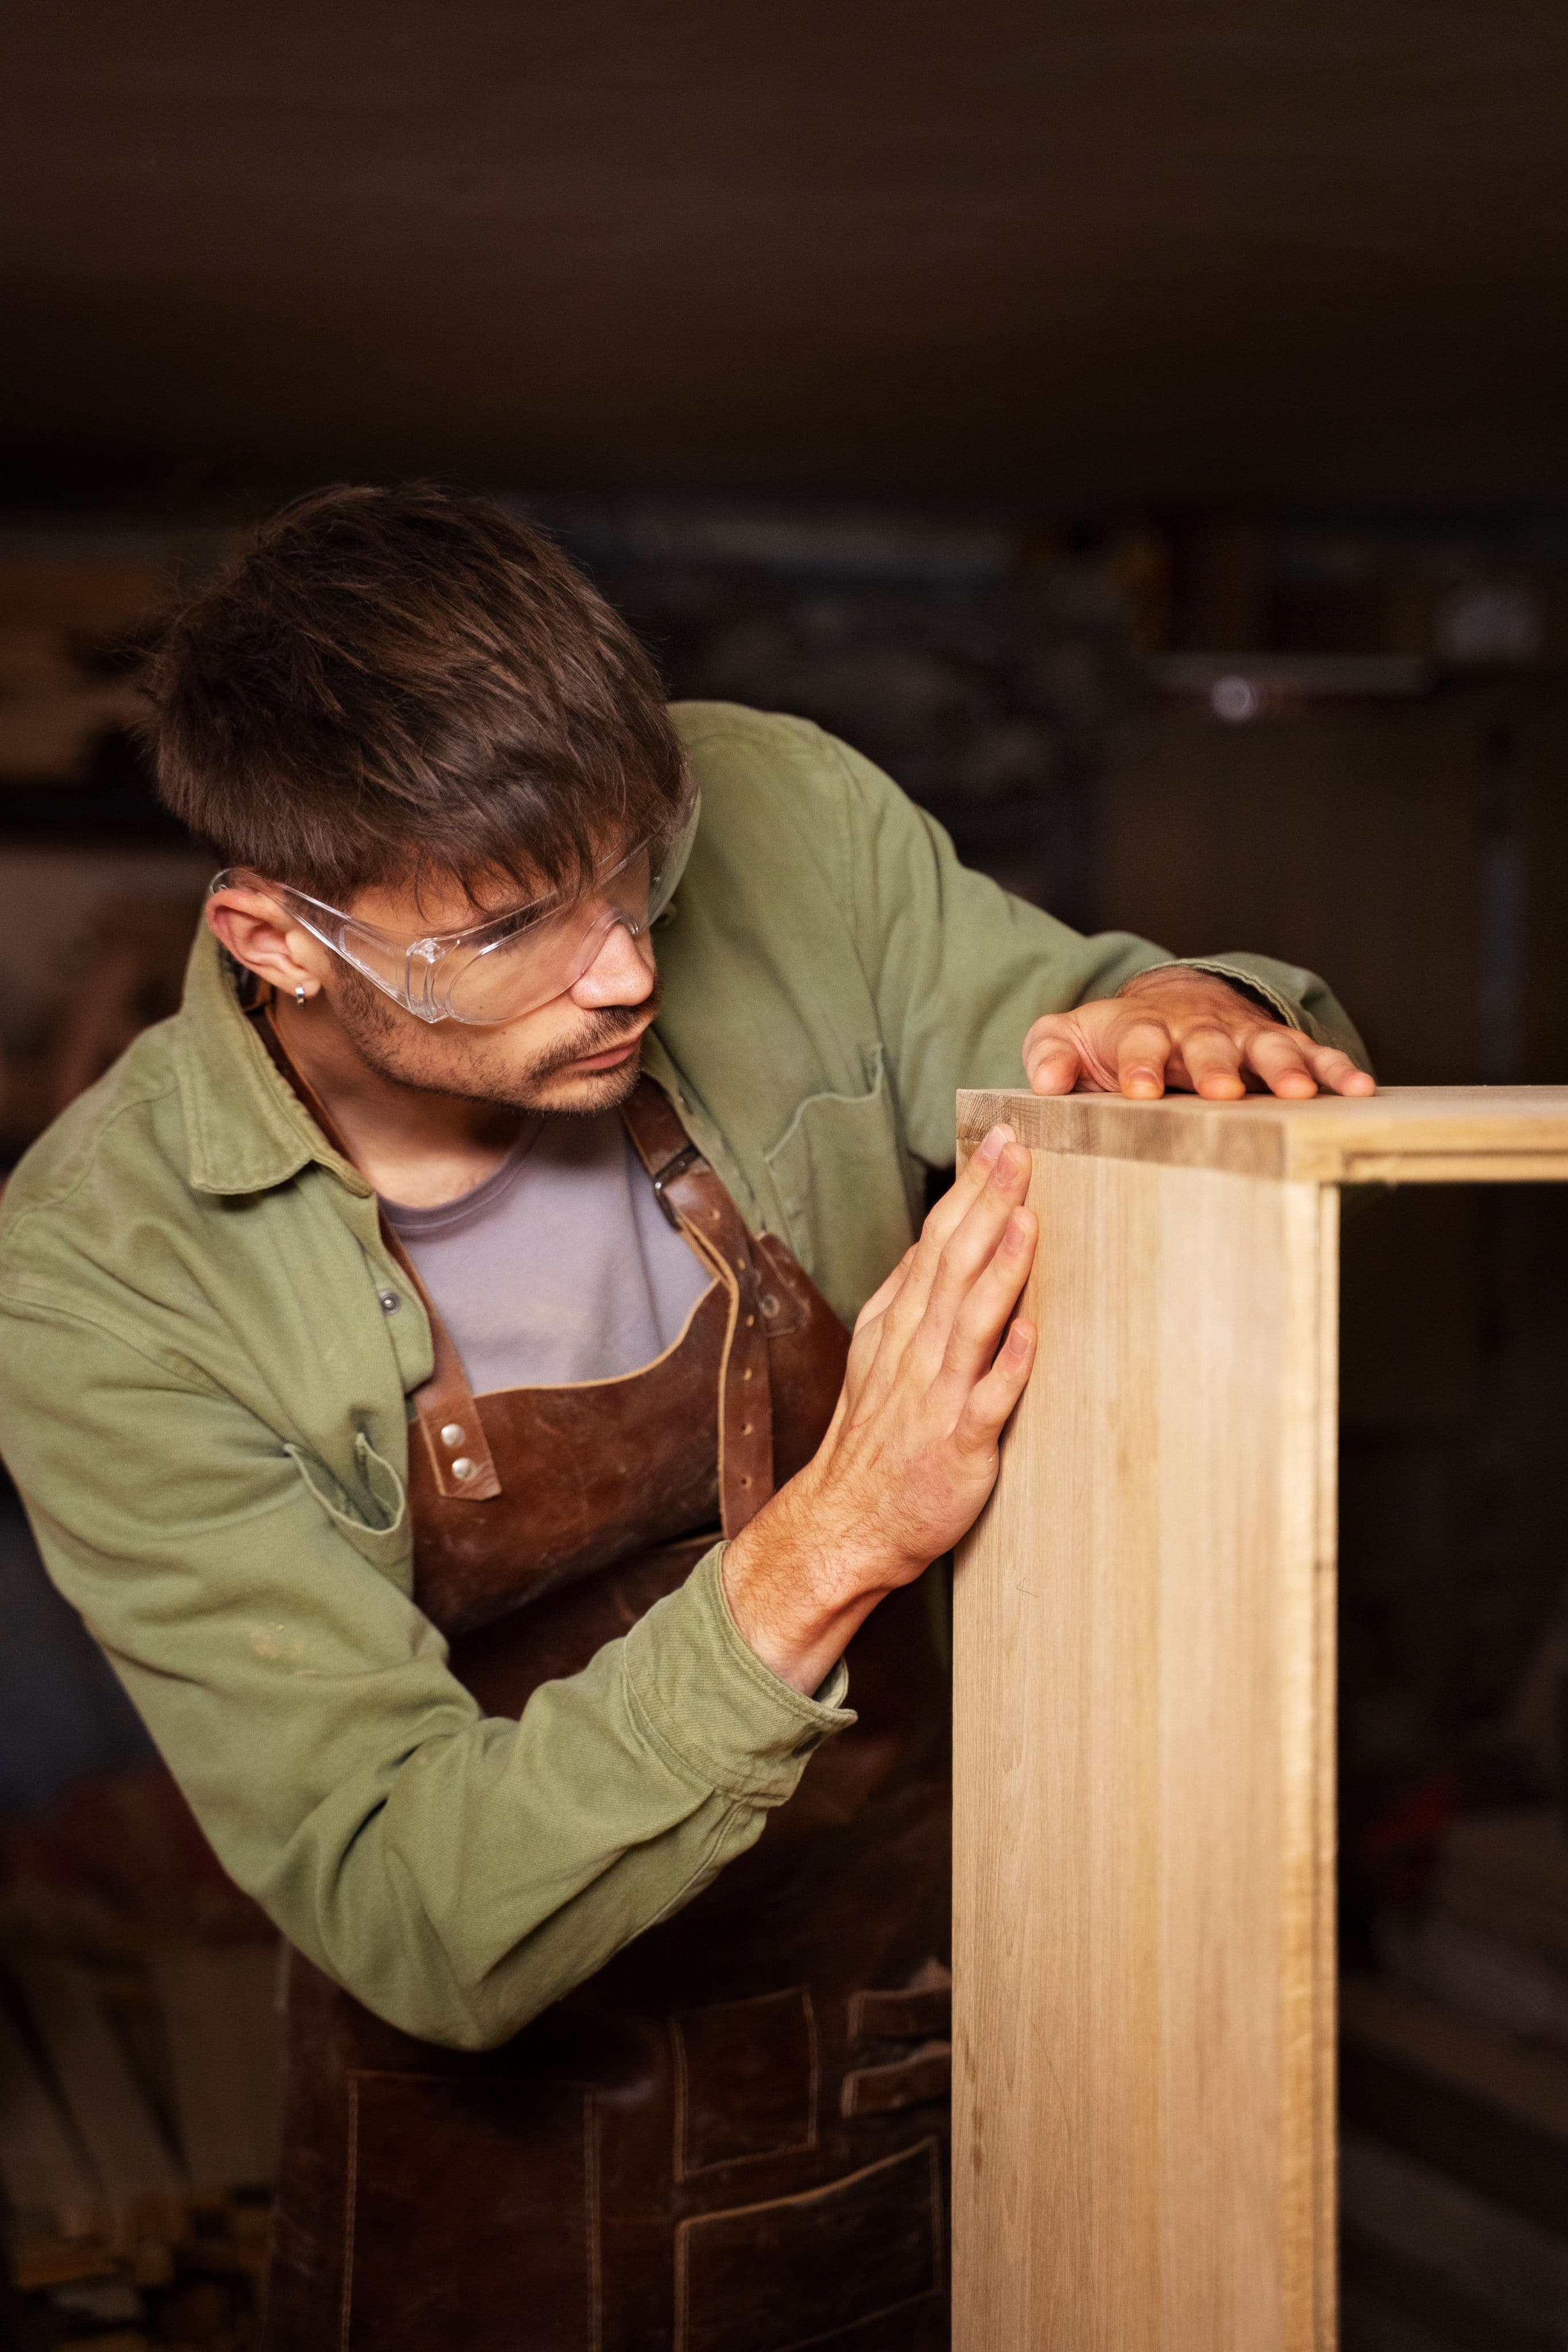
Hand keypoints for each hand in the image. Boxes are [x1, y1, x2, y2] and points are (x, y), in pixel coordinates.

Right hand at [723, 1124, 1037, 1693]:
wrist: (847, 1524)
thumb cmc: (876, 1442)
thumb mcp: (878, 1357)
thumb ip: (910, 1301)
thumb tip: (938, 1242)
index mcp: (897, 1325)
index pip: (936, 1241)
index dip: (969, 1188)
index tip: (999, 1138)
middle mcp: (914, 1351)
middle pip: (953, 1265)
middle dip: (987, 1204)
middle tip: (1018, 1149)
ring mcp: (935, 1396)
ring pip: (970, 1322)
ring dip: (1000, 1269)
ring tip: (1027, 1219)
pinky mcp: (959, 1444)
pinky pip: (987, 1401)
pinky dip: (1008, 1366)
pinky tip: (1033, 1332)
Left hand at [1023, 967, 1374, 1101]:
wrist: (1167, 1004)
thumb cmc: (1111, 1037)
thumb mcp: (1067, 1037)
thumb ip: (1048, 1053)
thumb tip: (1043, 1081)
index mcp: (1142, 1029)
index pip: (1138, 1044)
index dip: (1139, 1065)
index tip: (1139, 1090)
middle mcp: (1196, 1030)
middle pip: (1208, 1046)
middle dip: (1216, 1067)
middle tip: (1224, 1092)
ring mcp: (1241, 1037)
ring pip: (1266, 1047)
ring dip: (1285, 1068)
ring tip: (1302, 1093)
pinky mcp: (1278, 1046)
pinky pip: (1312, 1054)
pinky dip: (1336, 1069)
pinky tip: (1359, 1090)